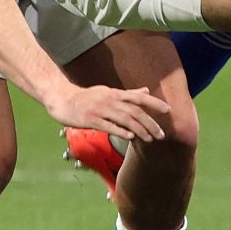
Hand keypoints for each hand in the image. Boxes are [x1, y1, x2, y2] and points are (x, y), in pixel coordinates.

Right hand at [45, 82, 171, 142]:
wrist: (62, 100)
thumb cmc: (87, 97)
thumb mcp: (108, 91)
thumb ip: (128, 93)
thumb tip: (146, 90)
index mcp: (115, 93)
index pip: (139, 97)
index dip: (154, 103)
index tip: (168, 110)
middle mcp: (110, 100)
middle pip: (135, 111)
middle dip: (150, 123)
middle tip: (161, 135)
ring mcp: (100, 109)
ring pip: (124, 119)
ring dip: (139, 129)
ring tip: (150, 139)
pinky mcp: (90, 119)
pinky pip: (108, 125)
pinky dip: (120, 131)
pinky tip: (130, 137)